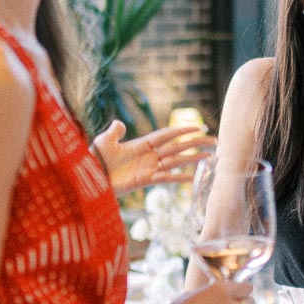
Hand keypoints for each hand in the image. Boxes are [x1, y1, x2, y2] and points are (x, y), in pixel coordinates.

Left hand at [91, 121, 215, 195]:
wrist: (90, 178)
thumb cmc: (94, 159)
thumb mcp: (105, 141)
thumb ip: (115, 131)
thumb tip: (120, 123)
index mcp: (142, 144)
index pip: (167, 135)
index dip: (183, 130)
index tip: (199, 126)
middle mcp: (149, 156)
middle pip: (177, 147)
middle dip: (195, 143)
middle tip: (213, 140)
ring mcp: (149, 169)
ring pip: (177, 162)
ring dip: (194, 159)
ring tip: (211, 156)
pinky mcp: (146, 181)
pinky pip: (168, 178)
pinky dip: (181, 177)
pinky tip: (195, 177)